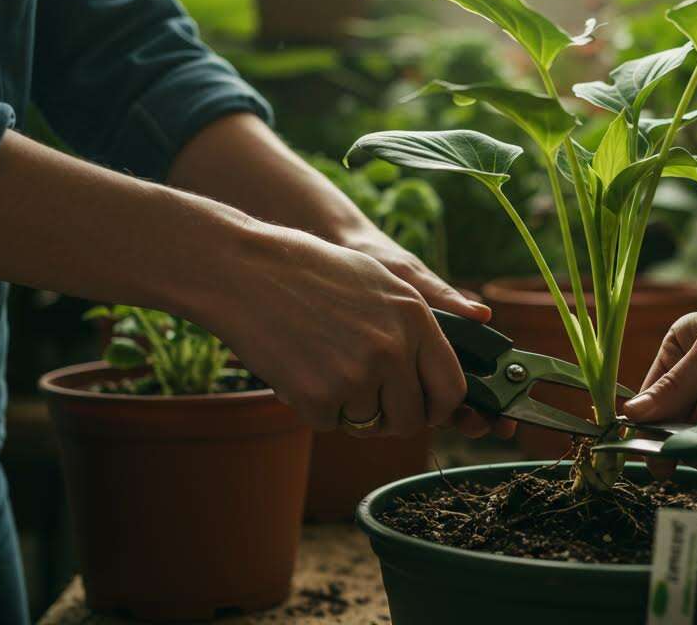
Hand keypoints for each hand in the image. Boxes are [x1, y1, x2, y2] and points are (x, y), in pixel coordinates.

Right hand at [192, 221, 487, 437]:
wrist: (246, 271)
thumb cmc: (312, 271)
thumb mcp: (380, 282)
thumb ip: (415, 327)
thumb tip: (434, 374)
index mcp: (416, 319)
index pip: (451, 389)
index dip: (438, 407)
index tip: (422, 409)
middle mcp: (393, 350)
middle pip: (412, 418)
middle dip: (393, 418)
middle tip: (368, 401)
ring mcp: (356, 376)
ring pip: (369, 424)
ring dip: (350, 408)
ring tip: (324, 365)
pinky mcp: (318, 397)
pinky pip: (330, 423)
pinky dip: (315, 406)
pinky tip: (299, 368)